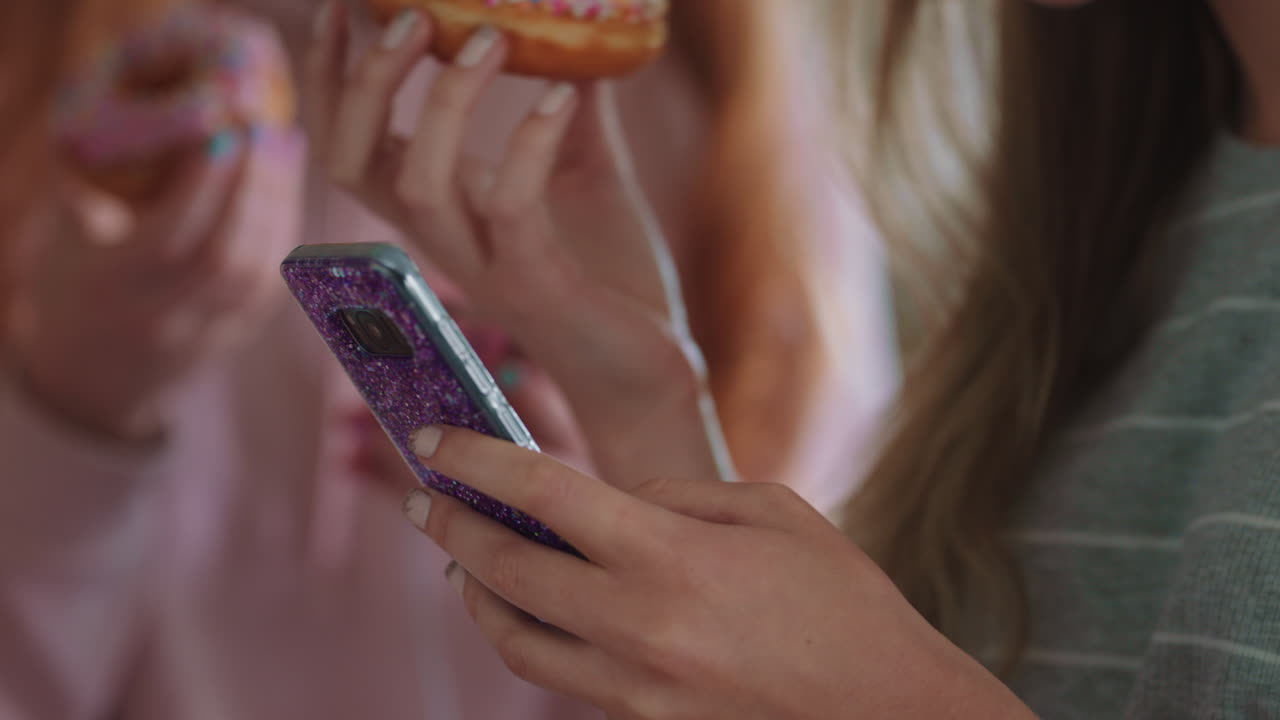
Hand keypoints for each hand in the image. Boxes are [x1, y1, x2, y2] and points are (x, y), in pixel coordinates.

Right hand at [9, 128, 302, 440]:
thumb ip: (90, 187)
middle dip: (251, 188)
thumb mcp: (62, 237)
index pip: (169, 237)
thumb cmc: (72, 284)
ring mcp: (203, 334)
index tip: (224, 131)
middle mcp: (161, 317)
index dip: (202, 184)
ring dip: (277, 207)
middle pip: (222, 255)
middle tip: (266, 129)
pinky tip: (286, 190)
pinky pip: (269, 287)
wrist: (88, 375)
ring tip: (282, 149)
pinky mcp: (235, 337)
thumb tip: (126, 116)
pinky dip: (282, 234)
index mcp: (110, 289)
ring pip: (254, 273)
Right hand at [305, 3, 732, 489]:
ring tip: (491, 35)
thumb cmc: (610, 273)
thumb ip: (569, 108)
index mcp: (440, 214)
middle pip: (352, 163)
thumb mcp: (584, 172)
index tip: (341, 6)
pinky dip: (528, 144)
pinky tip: (561, 95)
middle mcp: (444, 243)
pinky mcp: (540, 287)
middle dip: (362, 82)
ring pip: (420, 186)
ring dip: (445, 102)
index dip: (328, 78)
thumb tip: (574, 31)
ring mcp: (487, 269)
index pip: (348, 146)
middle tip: (410, 14)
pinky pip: (510, 210)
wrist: (650, 368)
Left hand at [400, 426, 1035, 719]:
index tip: (431, 438)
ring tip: (465, 563)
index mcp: (670, 556)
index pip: (540, 493)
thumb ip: (676, 497)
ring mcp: (634, 688)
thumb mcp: (770, 511)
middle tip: (425, 500)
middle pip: (505, 570)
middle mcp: (636, 626)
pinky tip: (536, 609)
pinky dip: (532, 635)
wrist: (890, 716)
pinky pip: (564, 675)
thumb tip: (612, 499)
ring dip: (477, 593)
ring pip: (515, 639)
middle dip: (450, 528)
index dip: (474, 459)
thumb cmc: (842, 601)